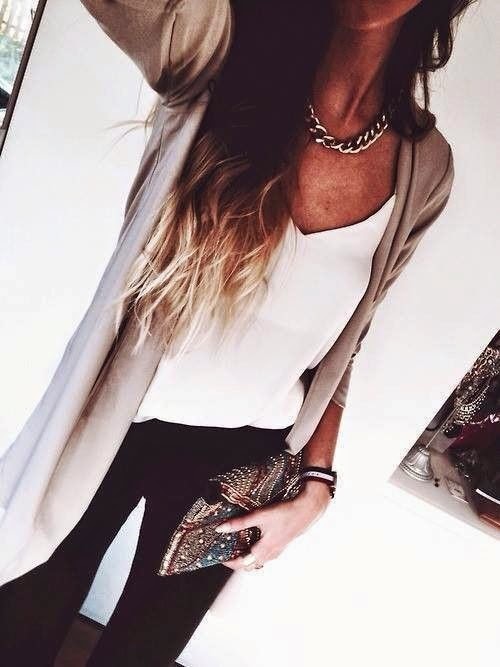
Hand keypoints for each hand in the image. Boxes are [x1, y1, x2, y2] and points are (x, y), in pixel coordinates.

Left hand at [216, 481, 330, 570]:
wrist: (306, 510)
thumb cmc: (284, 513)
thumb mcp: (260, 516)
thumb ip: (240, 523)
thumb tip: (221, 528)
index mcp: (264, 550)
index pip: (242, 564)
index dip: (230, 563)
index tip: (220, 558)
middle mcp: (271, 554)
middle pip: (251, 565)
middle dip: (238, 562)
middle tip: (228, 553)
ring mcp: (277, 550)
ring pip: (259, 561)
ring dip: (248, 558)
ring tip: (239, 547)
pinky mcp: (282, 544)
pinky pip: (267, 555)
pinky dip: (257, 552)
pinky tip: (255, 540)